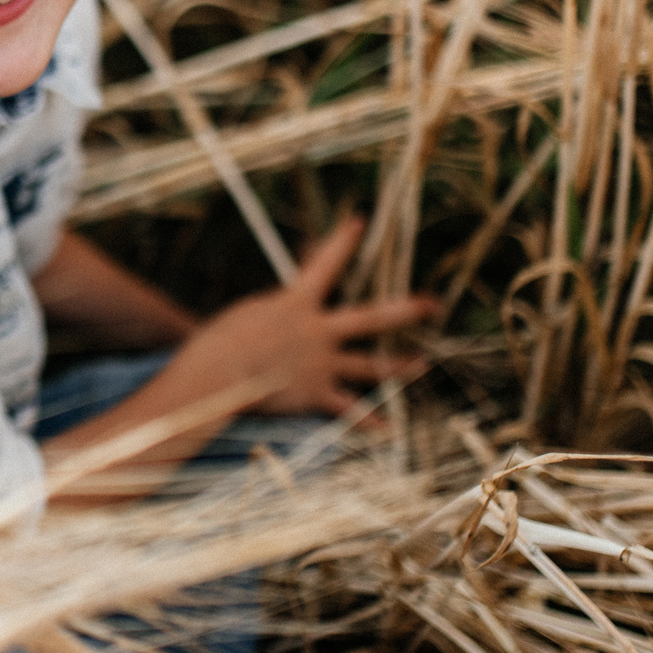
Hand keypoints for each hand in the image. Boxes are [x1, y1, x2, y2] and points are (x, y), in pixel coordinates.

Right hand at [171, 218, 434, 417]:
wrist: (219, 377)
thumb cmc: (219, 342)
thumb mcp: (247, 313)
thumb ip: (272, 310)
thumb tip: (280, 307)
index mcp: (296, 303)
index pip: (325, 263)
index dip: (342, 241)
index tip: (360, 221)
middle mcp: (318, 331)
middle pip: (371, 317)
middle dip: (405, 309)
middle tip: (432, 304)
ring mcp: (322, 364)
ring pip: (370, 365)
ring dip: (399, 365)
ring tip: (422, 364)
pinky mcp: (316, 395)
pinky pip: (347, 410)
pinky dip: (367, 422)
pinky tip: (387, 430)